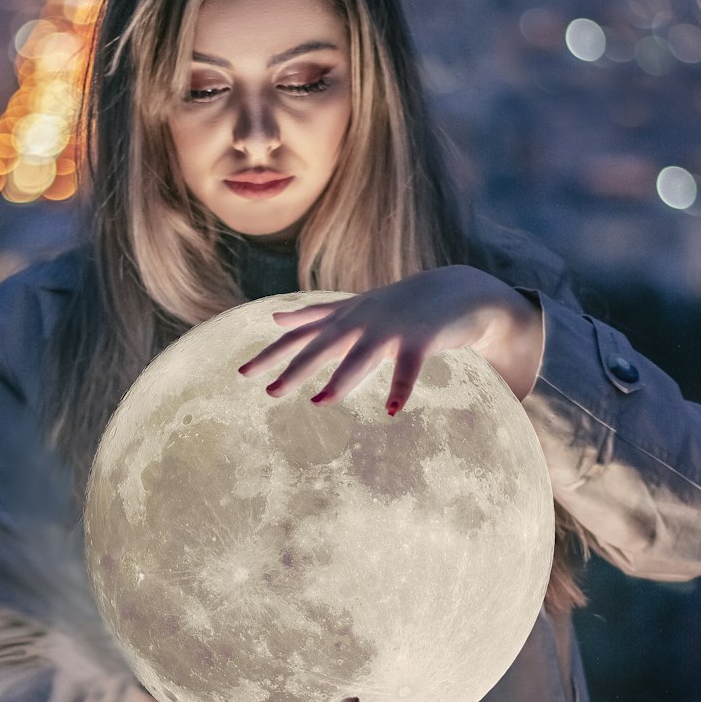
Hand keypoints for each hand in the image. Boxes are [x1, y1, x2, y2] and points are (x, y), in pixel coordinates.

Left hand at [238, 264, 542, 413]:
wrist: (457, 291)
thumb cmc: (399, 304)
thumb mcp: (352, 308)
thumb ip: (313, 315)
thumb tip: (275, 318)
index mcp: (344, 320)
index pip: (301, 338)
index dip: (272, 354)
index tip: (242, 372)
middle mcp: (362, 323)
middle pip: (323, 349)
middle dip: (296, 369)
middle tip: (271, 391)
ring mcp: (390, 331)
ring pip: (361, 358)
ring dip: (342, 380)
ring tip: (320, 402)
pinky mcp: (420, 340)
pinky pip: (408, 369)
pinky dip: (401, 388)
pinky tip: (392, 410)